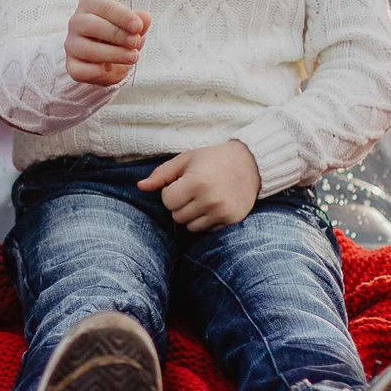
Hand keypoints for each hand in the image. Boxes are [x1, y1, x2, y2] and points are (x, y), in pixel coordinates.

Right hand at [65, 0, 147, 87]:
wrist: (108, 60)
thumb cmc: (119, 36)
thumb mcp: (131, 27)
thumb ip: (139, 22)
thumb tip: (145, 18)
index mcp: (90, 6)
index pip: (103, 7)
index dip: (122, 16)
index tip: (138, 27)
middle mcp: (76, 23)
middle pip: (91, 26)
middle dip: (116, 34)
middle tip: (135, 42)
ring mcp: (71, 45)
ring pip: (87, 49)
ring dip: (112, 54)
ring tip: (133, 57)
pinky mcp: (71, 66)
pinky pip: (79, 70)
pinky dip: (96, 72)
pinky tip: (109, 69)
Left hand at [140, 141, 261, 232]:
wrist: (251, 163)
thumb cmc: (213, 159)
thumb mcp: (186, 159)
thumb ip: (162, 174)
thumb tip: (140, 186)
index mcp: (197, 181)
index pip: (167, 201)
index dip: (171, 192)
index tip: (182, 183)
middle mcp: (210, 199)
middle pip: (177, 216)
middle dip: (180, 204)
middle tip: (194, 190)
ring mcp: (222, 212)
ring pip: (190, 227)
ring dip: (192, 215)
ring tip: (204, 197)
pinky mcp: (232, 220)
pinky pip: (206, 230)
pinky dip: (206, 220)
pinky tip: (215, 204)